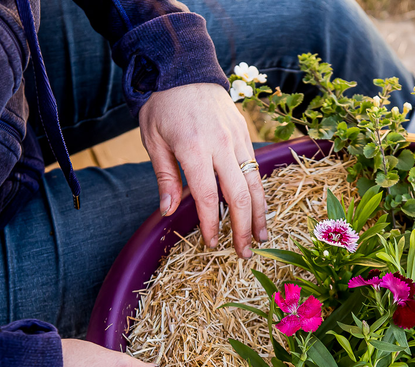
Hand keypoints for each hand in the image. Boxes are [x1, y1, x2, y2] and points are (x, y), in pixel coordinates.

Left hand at [139, 83, 267, 258]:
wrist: (184, 66)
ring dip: (259, 214)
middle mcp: (221, 145)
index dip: (210, 224)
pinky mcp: (245, 133)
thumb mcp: (153, 140)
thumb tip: (168, 212)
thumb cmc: (163, 104)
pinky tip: (259, 209)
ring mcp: (237, 139)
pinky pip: (255, 169)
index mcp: (194, 148)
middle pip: (239, 196)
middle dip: (242, 228)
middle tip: (244, 253)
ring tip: (261, 237)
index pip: (207, 197)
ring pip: (255, 184)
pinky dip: (259, 192)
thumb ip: (165, 177)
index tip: (212, 243)